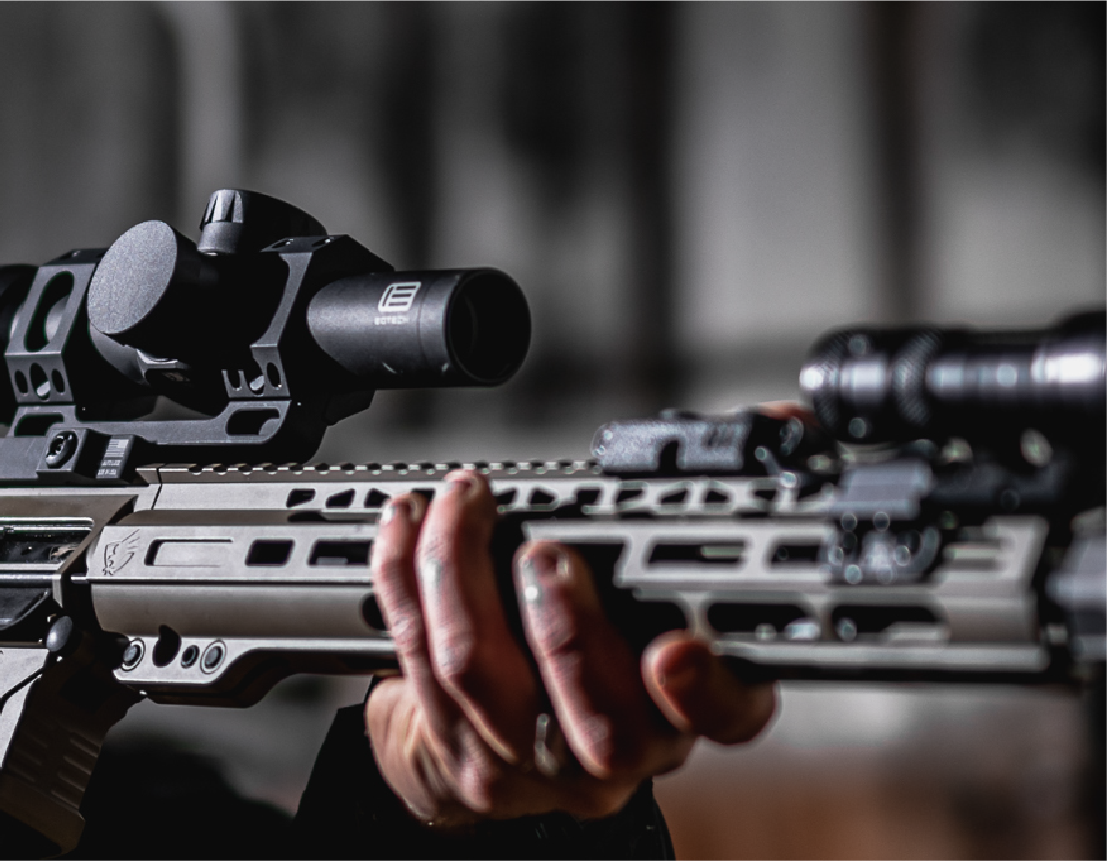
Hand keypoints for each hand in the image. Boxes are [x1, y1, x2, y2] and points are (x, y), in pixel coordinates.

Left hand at [365, 469, 776, 826]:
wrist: (507, 733)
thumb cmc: (605, 630)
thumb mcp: (672, 574)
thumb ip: (724, 496)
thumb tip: (782, 419)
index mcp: (692, 707)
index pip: (728, 714)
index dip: (704, 689)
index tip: (675, 649)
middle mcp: (620, 750)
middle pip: (595, 715)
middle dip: (565, 627)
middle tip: (546, 552)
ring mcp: (530, 761)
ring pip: (481, 674)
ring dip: (460, 575)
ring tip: (461, 507)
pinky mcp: (456, 745)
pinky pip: (414, 654)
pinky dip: (402, 577)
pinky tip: (406, 525)